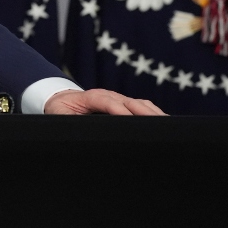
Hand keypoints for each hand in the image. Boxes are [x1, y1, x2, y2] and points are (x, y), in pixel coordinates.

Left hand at [43, 88, 165, 115]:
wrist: (60, 99)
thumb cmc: (60, 110)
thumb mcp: (58, 116)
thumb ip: (68, 122)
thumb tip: (78, 132)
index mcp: (90, 97)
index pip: (108, 102)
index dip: (120, 111)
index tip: (132, 121)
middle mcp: (107, 96)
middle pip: (130, 102)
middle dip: (145, 113)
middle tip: (161, 126)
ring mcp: (117, 99)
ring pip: (139, 104)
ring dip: (153, 114)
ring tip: (168, 126)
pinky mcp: (123, 104)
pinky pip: (141, 107)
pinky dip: (153, 114)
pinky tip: (164, 123)